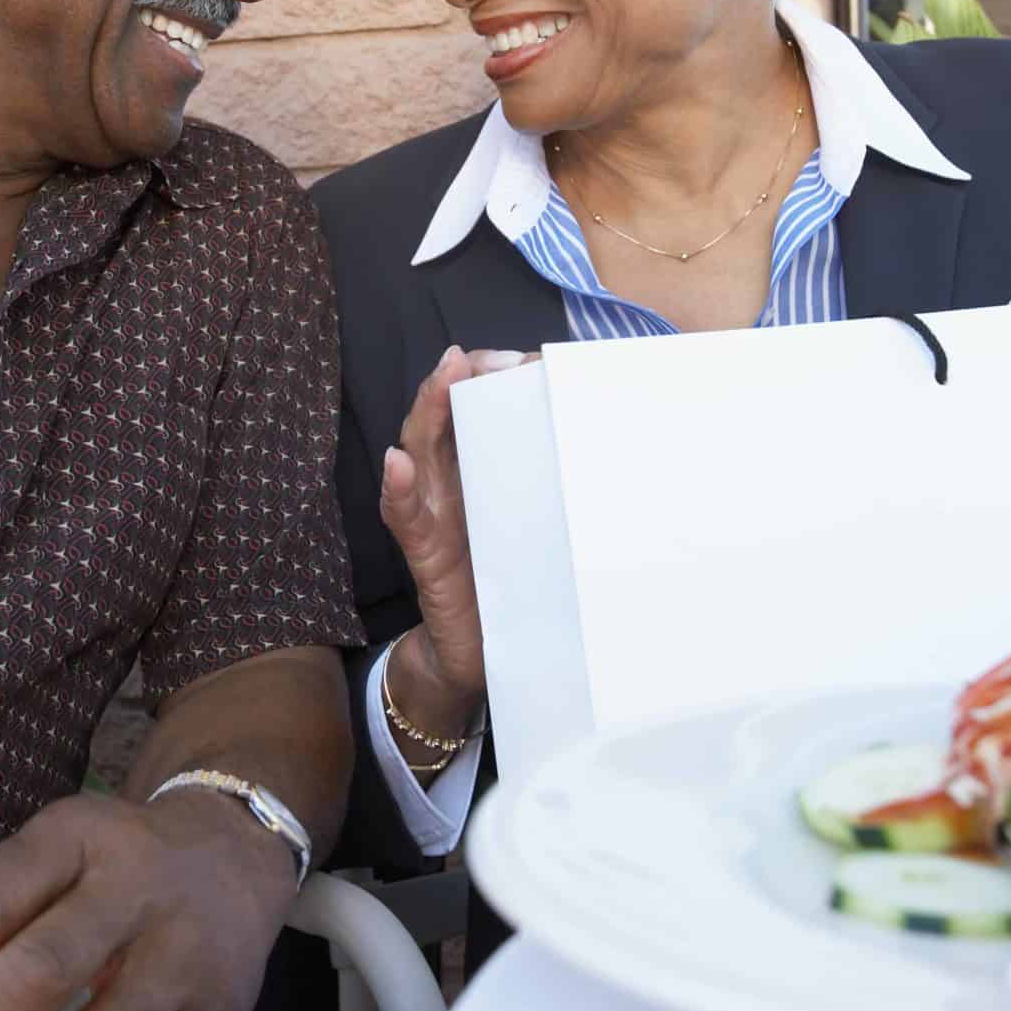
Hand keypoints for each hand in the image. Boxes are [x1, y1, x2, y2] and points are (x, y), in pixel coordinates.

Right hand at [380, 346, 528, 717]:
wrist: (474, 657)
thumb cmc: (511, 584)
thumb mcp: (539, 524)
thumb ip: (553, 483)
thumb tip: (613, 441)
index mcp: (478, 470)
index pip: (476, 408)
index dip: (492, 378)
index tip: (526, 357)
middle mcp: (449, 485)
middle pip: (444, 419)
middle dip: (455, 382)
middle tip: (470, 353)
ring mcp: (432, 516)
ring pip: (420, 453)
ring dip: (427, 412)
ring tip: (441, 377)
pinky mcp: (425, 555)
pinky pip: (406, 518)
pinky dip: (399, 491)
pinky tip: (398, 465)